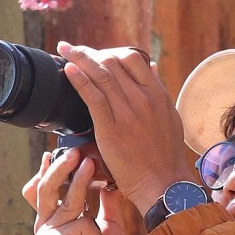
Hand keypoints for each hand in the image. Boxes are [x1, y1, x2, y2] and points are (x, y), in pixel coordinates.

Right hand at [24, 147, 137, 234]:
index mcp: (55, 219)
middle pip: (46, 188)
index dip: (47, 171)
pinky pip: (81, 224)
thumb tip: (109, 180)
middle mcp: (46, 224)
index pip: (45, 190)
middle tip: (75, 152)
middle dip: (60, 168)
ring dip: (78, 181)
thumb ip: (106, 204)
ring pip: (64, 199)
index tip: (54, 153)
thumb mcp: (109, 227)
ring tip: (88, 163)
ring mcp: (46, 232)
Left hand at [56, 42, 193, 215]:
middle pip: (113, 62)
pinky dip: (79, 79)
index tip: (96, 54)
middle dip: (89, 52)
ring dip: (79, 58)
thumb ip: (158, 90)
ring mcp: (128, 112)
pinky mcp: (112, 128)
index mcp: (157, 94)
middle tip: (72, 50)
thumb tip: (151, 66)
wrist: (164, 184)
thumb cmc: (165, 155)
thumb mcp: (170, 116)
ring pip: (101, 74)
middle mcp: (143, 98)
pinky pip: (93, 97)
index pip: (132, 58)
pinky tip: (68, 69)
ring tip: (64, 50)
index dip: (110, 51)